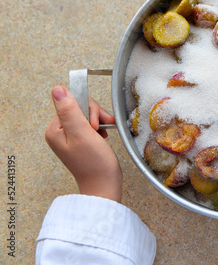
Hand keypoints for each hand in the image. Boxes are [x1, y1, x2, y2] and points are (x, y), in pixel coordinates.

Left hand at [45, 86, 121, 201]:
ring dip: (99, 120)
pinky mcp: (80, 141)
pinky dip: (100, 126)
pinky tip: (104, 135)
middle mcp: (59, 132)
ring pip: (87, 115)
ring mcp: (70, 137)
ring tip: (104, 132)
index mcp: (54, 130)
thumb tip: (58, 89)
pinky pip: (90, 124)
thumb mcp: (82, 133)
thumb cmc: (95, 164)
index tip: (96, 124)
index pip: (71, 102)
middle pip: (79, 107)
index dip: (89, 108)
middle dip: (95, 115)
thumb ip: (70, 111)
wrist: (104, 186)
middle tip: (102, 128)